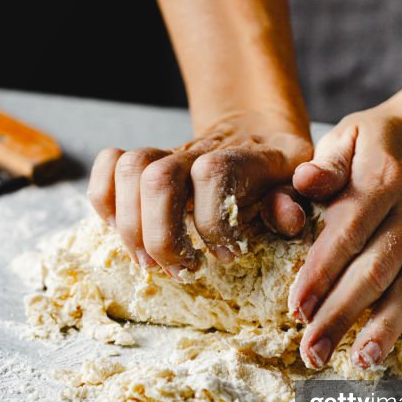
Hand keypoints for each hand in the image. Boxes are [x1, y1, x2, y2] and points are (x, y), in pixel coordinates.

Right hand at [86, 110, 312, 278]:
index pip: (212, 175)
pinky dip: (104, 202)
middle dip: (161, 235)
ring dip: (131, 226)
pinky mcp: (142, 166)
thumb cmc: (275, 172)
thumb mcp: (296, 186)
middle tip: (181, 270)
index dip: (214, 222)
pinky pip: (107, 167)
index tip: (227, 255)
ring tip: (151, 262)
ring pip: (128, 170)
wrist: (254, 131)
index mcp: (241, 158)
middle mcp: (196, 152)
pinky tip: (124, 232)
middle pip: (158, 177)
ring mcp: (165, 155)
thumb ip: (291, 202)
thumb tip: (288, 219)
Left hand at [289, 96, 401, 369]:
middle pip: (373, 272)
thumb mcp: (350, 134)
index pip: (346, 234)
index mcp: (382, 182)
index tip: (296, 309)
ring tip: (361, 361)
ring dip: (385, 328)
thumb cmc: (382, 139)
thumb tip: (305, 182)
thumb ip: (325, 163)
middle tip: (312, 352)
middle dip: (341, 316)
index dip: (321, 274)